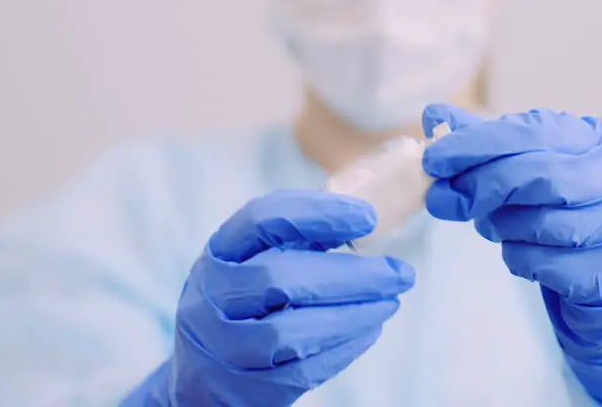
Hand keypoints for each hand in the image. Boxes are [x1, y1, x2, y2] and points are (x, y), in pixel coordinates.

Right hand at [122, 190, 415, 406]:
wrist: (202, 373)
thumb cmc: (247, 302)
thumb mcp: (258, 260)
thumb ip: (300, 238)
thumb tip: (365, 219)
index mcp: (220, 251)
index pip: (262, 219)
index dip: (318, 214)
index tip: (369, 218)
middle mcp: (211, 296)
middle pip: (279, 278)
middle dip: (349, 275)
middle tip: (399, 273)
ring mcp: (221, 346)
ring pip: (288, 332)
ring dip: (351, 316)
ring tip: (389, 303)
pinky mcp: (242, 388)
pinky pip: (298, 371)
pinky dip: (343, 349)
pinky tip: (369, 330)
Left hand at [420, 104, 601, 405]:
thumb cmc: (564, 217)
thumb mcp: (528, 173)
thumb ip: (486, 145)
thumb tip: (433, 115)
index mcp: (598, 140)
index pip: (530, 132)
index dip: (476, 145)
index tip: (433, 160)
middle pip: (540, 175)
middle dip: (482, 187)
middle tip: (443, 200)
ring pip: (544, 223)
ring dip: (501, 227)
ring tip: (492, 227)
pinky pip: (550, 264)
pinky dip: (521, 260)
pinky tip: (521, 255)